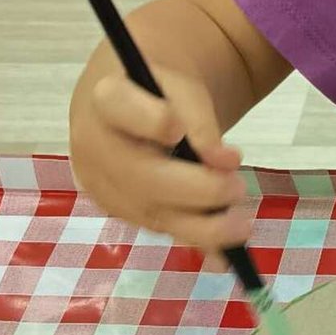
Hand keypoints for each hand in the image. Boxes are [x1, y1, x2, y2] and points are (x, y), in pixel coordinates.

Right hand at [69, 64, 254, 257]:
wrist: (128, 109)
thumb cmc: (159, 94)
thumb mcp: (183, 89)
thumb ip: (201, 121)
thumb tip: (223, 163)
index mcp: (107, 99)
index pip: (122, 106)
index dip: (153, 121)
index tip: (182, 130)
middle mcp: (95, 144)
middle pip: (143, 176)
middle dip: (198, 189)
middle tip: (237, 188)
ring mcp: (103, 183)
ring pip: (152, 213)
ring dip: (203, 226)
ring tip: (240, 225)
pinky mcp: (118, 209)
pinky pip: (159, 228)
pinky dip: (195, 236)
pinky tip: (224, 245)